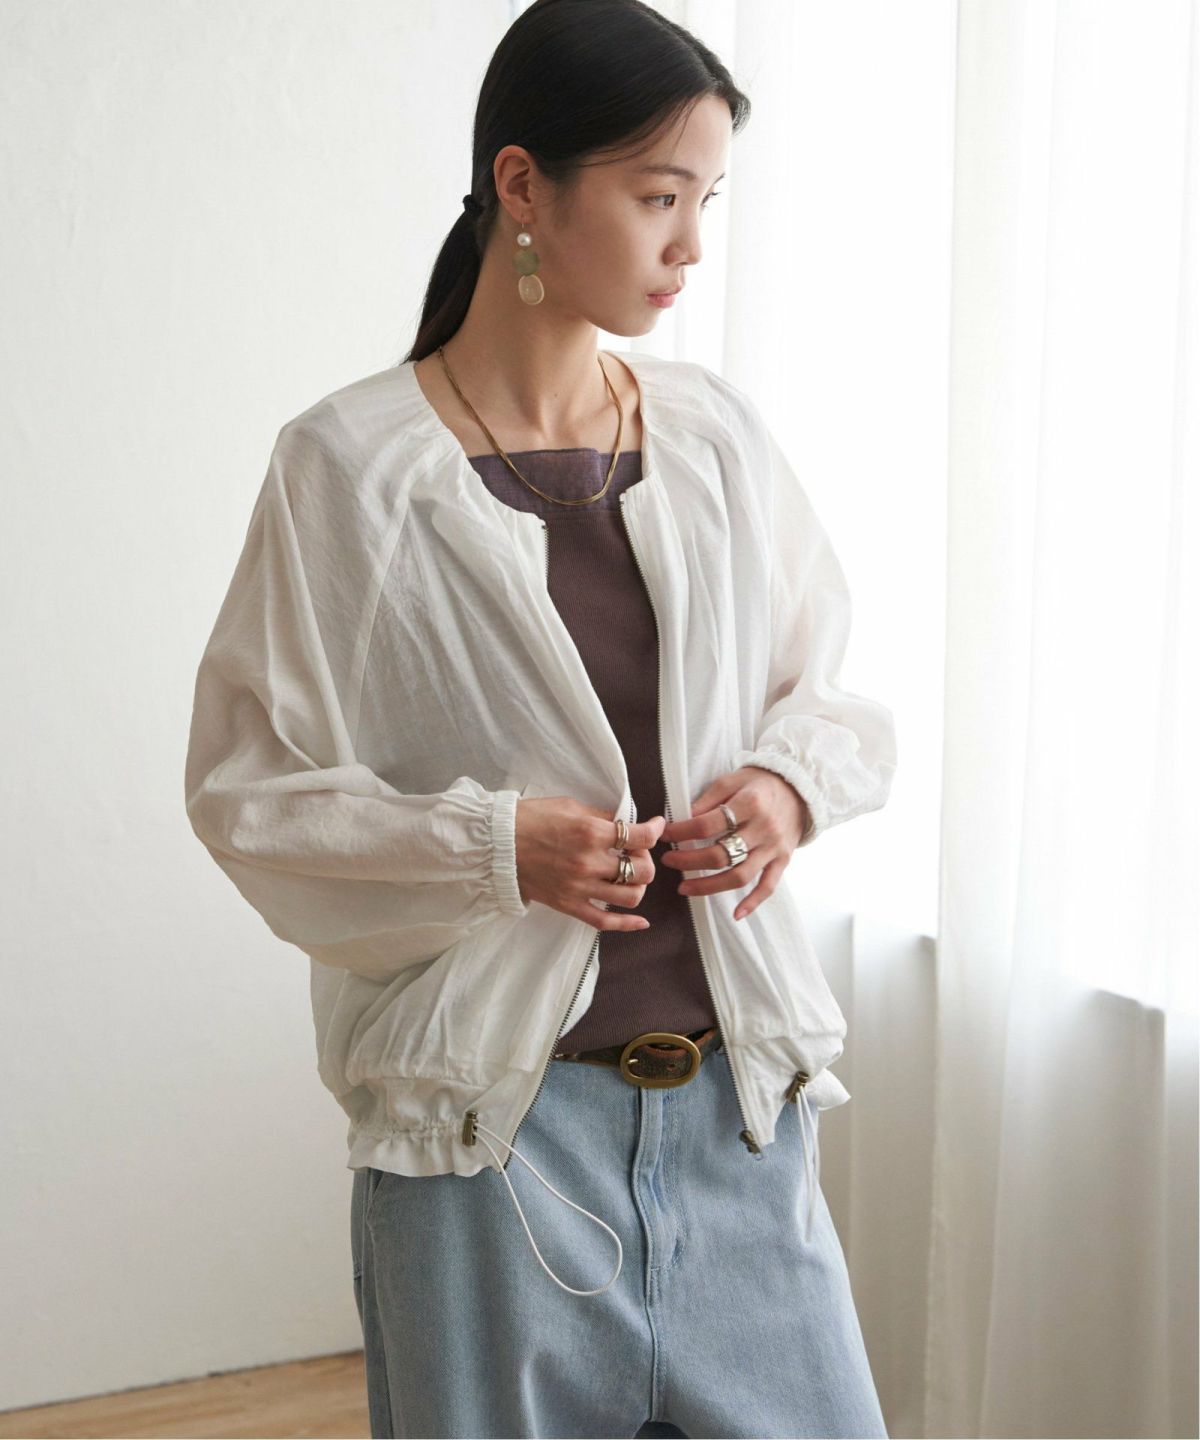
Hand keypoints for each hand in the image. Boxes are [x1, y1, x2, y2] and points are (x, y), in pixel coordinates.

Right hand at [515, 797, 665, 931]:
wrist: (497, 844)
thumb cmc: (530, 819)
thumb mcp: (570, 806)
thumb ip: (602, 816)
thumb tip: (626, 823)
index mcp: (590, 833)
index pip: (640, 836)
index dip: (655, 830)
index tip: (656, 826)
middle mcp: (589, 863)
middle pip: (642, 870)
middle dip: (646, 859)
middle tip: (635, 852)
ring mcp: (580, 888)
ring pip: (630, 897)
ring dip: (638, 885)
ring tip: (629, 875)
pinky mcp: (569, 905)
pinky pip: (605, 922)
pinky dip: (627, 924)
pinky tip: (641, 921)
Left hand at [659, 767, 811, 920]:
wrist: (799, 789)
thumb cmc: (760, 784)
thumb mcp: (733, 780)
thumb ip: (709, 799)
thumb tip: (683, 818)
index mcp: (750, 803)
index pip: (706, 825)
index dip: (681, 832)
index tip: (664, 835)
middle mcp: (764, 828)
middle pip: (720, 854)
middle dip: (688, 860)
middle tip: (668, 861)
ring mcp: (774, 848)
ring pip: (739, 876)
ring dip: (708, 886)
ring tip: (684, 888)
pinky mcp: (783, 861)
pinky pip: (768, 886)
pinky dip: (753, 902)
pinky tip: (736, 914)